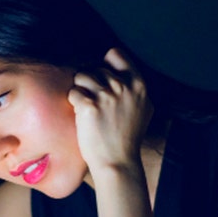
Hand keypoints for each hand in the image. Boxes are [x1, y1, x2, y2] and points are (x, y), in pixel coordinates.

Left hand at [68, 48, 153, 173]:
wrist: (117, 162)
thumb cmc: (127, 137)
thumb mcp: (144, 108)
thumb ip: (135, 88)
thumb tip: (122, 71)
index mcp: (138, 84)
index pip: (115, 54)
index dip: (104, 64)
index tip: (101, 78)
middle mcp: (123, 86)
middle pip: (94, 68)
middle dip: (90, 82)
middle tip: (93, 103)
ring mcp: (106, 95)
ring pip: (81, 76)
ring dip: (80, 90)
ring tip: (86, 108)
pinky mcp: (89, 106)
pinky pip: (73, 92)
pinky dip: (73, 102)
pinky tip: (81, 115)